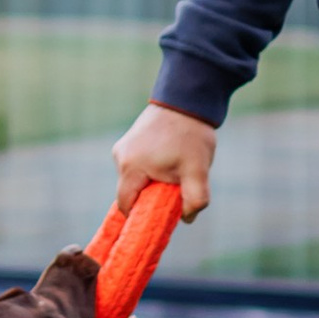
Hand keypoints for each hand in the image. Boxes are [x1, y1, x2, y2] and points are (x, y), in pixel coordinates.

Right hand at [112, 102, 216, 223]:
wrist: (187, 98)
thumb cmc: (190, 135)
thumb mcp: (198, 170)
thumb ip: (195, 199)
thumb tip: (187, 218)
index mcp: (131, 167)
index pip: (126, 204)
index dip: (140, 216)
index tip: (158, 219)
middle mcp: (120, 157)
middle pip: (131, 192)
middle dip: (151, 197)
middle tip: (174, 192)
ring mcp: (123, 147)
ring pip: (135, 178)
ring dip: (152, 181)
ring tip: (175, 170)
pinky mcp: (130, 140)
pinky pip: (137, 165)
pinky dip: (151, 169)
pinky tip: (169, 160)